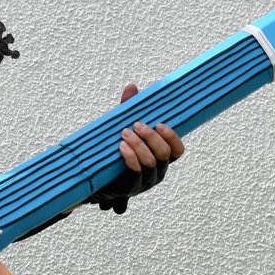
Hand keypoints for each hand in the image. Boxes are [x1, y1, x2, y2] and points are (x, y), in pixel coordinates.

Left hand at [93, 82, 185, 213]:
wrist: (96, 178)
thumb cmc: (116, 151)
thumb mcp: (125, 128)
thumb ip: (130, 110)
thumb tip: (131, 86)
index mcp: (162, 158)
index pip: (178, 150)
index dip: (172, 137)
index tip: (160, 124)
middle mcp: (158, 171)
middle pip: (163, 154)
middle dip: (151, 137)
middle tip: (136, 125)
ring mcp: (146, 182)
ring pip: (150, 162)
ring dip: (139, 145)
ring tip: (124, 133)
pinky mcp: (131, 188)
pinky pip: (136, 172)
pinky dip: (130, 157)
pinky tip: (122, 146)